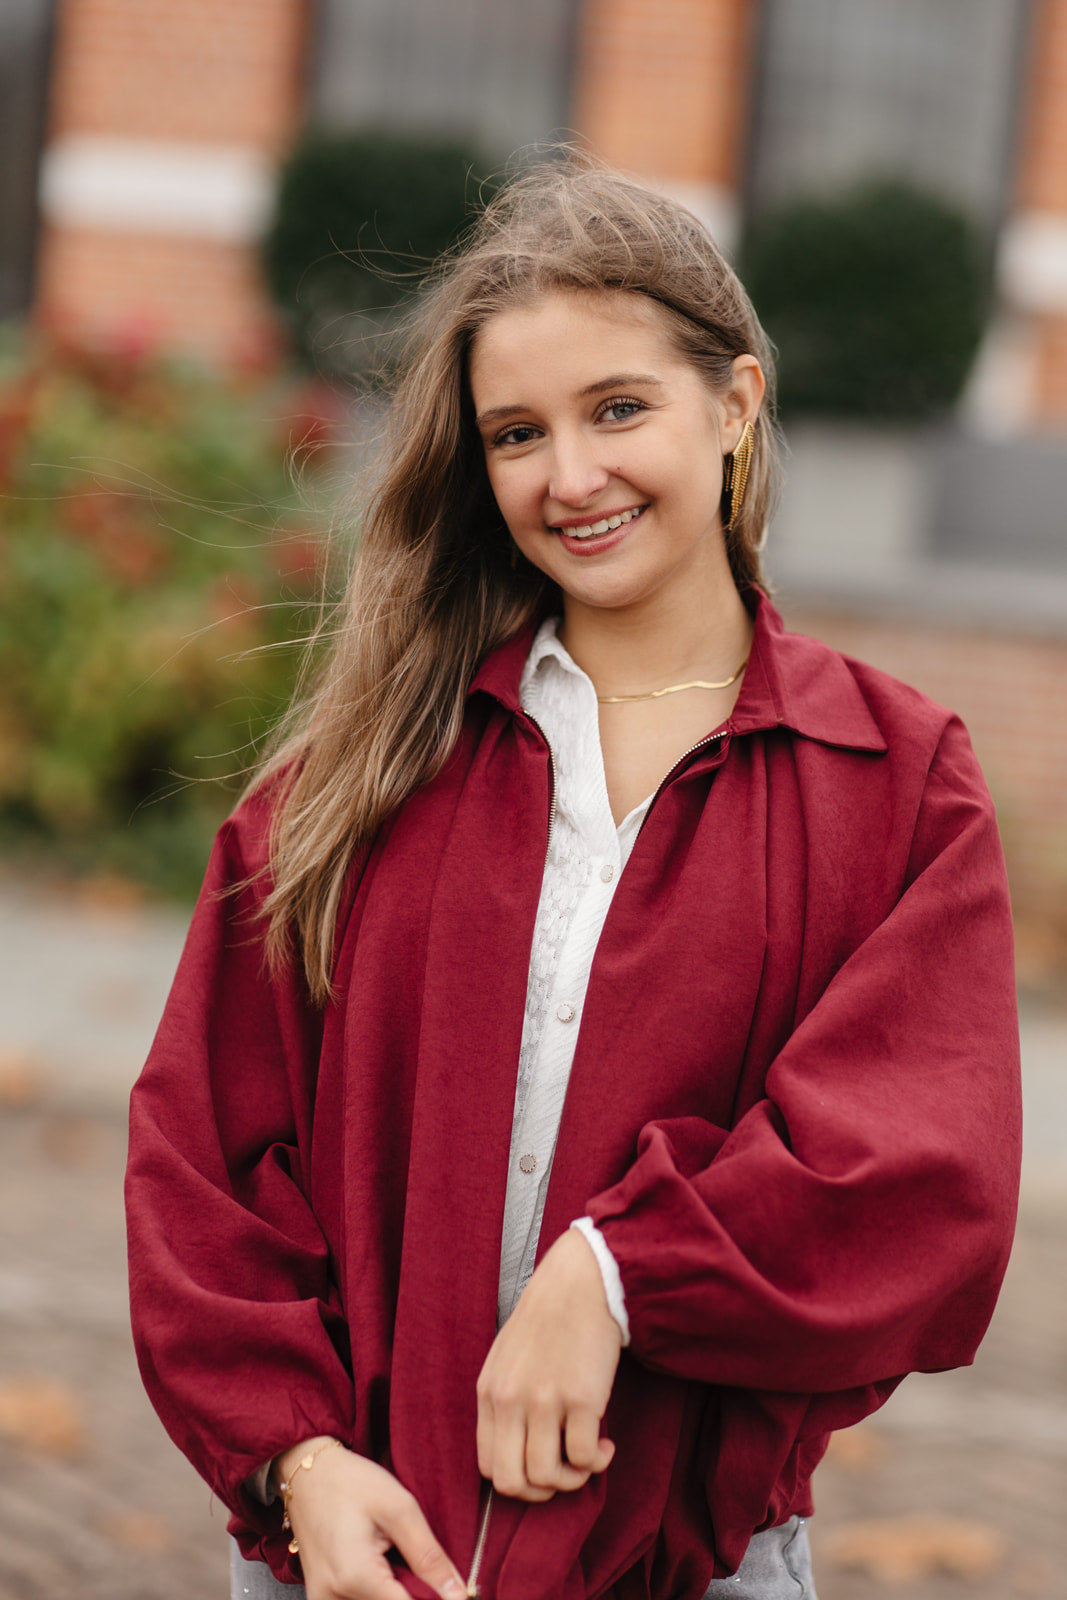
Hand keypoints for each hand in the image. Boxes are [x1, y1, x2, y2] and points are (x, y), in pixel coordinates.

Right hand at [275, 1439, 465, 1599]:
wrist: (308, 1472)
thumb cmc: (351, 1482)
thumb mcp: (399, 1508)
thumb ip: (429, 1557)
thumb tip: (458, 1595)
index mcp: (356, 1576)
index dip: (436, 1599)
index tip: (449, 1587)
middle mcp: (333, 1598)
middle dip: (415, 1594)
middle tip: (411, 1557)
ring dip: (395, 1593)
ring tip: (392, 1557)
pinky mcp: (320, 1598)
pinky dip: (377, 1592)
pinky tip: (379, 1569)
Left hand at [476, 1228, 622, 1502]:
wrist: (580, 1283)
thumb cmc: (548, 1320)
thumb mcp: (507, 1358)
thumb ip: (505, 1402)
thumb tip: (518, 1451)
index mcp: (489, 1392)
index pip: (488, 1466)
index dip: (517, 1481)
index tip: (541, 1468)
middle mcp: (510, 1400)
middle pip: (511, 1483)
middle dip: (541, 1493)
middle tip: (563, 1474)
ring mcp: (544, 1400)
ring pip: (547, 1477)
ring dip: (572, 1480)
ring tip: (588, 1458)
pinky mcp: (580, 1398)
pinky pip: (583, 1458)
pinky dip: (596, 1462)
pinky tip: (605, 1445)